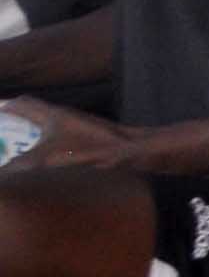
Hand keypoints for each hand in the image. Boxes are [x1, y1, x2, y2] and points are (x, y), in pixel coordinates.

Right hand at [4, 99, 134, 168]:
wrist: (128, 150)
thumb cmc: (90, 149)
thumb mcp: (50, 157)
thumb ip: (21, 163)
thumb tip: (3, 172)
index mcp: (52, 114)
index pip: (21, 103)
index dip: (3, 106)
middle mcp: (61, 116)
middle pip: (30, 111)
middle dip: (11, 120)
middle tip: (0, 134)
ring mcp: (72, 125)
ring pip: (42, 124)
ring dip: (25, 132)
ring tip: (10, 148)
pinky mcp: (81, 136)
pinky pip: (53, 135)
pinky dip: (40, 142)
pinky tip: (37, 161)